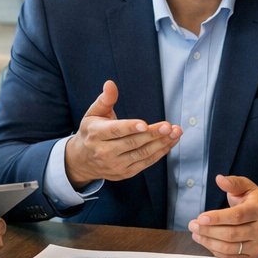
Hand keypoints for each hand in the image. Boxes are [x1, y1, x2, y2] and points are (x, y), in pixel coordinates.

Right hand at [63, 79, 181, 186]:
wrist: (82, 160)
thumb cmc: (91, 132)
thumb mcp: (93, 114)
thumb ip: (105, 99)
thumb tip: (110, 84)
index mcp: (96, 134)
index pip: (115, 131)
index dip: (130, 128)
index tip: (145, 124)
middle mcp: (104, 152)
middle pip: (132, 143)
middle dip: (152, 134)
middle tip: (168, 126)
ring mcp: (115, 164)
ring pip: (142, 154)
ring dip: (161, 143)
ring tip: (175, 133)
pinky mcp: (124, 173)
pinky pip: (145, 163)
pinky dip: (160, 153)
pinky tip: (170, 143)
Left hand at [189, 175, 257, 257]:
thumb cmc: (255, 203)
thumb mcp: (247, 188)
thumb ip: (233, 183)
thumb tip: (219, 179)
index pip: (237, 216)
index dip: (217, 218)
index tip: (200, 218)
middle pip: (231, 234)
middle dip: (208, 230)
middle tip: (192, 225)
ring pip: (229, 248)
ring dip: (208, 242)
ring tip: (196, 234)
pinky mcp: (253, 257)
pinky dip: (216, 252)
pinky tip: (207, 242)